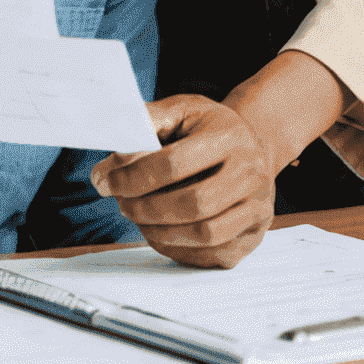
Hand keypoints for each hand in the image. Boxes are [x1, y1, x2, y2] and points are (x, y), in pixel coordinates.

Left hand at [90, 95, 278, 268]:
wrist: (254, 145)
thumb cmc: (210, 128)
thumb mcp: (183, 110)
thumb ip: (149, 120)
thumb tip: (115, 143)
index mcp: (230, 137)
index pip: (174, 163)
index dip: (133, 176)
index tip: (105, 180)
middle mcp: (251, 174)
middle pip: (192, 203)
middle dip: (145, 208)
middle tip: (120, 203)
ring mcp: (258, 207)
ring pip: (206, 234)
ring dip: (160, 232)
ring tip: (136, 217)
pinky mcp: (256, 235)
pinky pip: (215, 254)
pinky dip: (180, 250)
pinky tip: (159, 233)